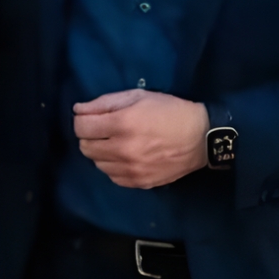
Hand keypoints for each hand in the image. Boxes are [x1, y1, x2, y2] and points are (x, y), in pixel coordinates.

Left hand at [73, 89, 208, 188]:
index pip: (80, 127)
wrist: (200, 138)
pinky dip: (113, 166)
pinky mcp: (139, 183)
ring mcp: (131, 170)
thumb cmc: (169, 111)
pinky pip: (112, 177)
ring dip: (101, 152)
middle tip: (104, 129)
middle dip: (90, 136)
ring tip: (117, 143)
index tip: (90, 117)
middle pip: (85, 147)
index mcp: (122, 124)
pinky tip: (126, 157)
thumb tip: (78, 110)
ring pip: (97, 164)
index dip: (82, 119)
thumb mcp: (138, 96)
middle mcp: (122, 150)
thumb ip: (105, 102)